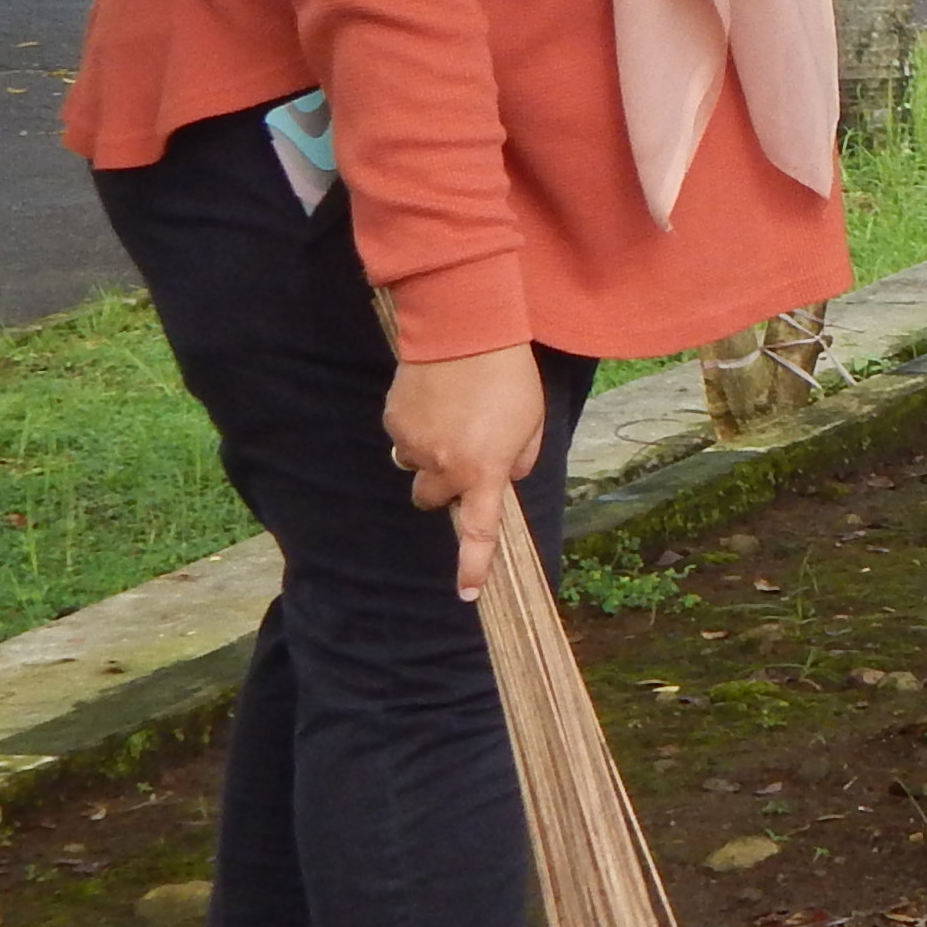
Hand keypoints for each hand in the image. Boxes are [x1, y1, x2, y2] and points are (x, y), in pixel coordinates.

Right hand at [384, 344, 548, 600]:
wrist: (465, 332)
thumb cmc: (509, 378)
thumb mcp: (533, 423)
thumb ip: (520, 460)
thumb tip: (504, 477)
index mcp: (484, 471)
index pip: (479, 530)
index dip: (474, 565)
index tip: (468, 593)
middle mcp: (443, 466)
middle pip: (432, 500)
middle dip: (444, 488)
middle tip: (462, 458)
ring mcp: (413, 444)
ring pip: (414, 467)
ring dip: (428, 457)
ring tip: (449, 419)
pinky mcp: (394, 421)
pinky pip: (403, 438)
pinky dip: (416, 429)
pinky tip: (434, 401)